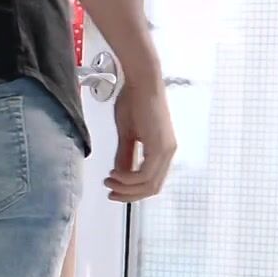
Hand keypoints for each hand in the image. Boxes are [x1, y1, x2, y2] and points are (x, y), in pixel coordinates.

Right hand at [107, 82, 176, 202]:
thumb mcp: (126, 135)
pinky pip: (145, 174)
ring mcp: (166, 150)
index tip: (113, 190)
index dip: (132, 192)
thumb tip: (121, 174)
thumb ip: (125, 156)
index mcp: (162, 150)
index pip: (151, 182)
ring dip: (126, 188)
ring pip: (149, 184)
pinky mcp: (161, 147)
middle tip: (110, 193)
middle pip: (152, 189)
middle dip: (129, 195)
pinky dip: (128, 179)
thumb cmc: (134, 100)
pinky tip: (115, 173)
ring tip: (109, 181)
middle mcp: (168, 152)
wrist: (140, 81)